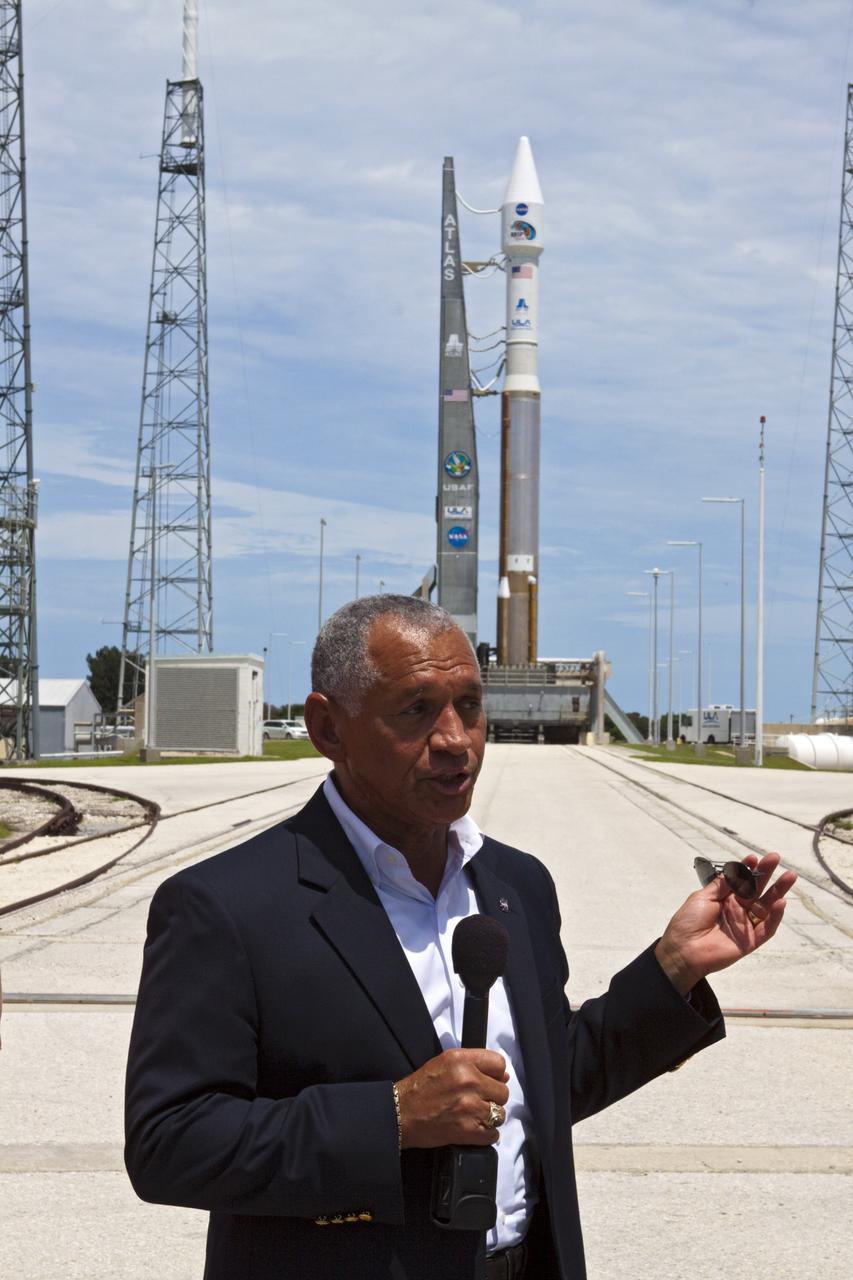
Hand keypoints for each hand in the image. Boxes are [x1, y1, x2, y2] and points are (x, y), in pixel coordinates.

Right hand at [395, 1048, 508, 1149]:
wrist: (400, 1115)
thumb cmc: (419, 1089)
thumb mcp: (444, 1063)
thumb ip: (474, 1065)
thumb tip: (504, 1075)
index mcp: (461, 1060)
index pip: (499, 1064)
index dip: (496, 1075)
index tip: (488, 1082)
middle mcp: (468, 1080)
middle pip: (502, 1092)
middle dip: (492, 1098)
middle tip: (475, 1101)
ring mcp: (469, 1106)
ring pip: (500, 1115)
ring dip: (489, 1118)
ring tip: (471, 1115)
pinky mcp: (467, 1130)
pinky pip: (493, 1134)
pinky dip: (484, 1135)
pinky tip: (471, 1129)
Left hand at [655, 852, 797, 994]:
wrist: (683, 950)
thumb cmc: (688, 921)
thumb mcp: (703, 897)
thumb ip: (722, 885)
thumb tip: (736, 869)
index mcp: (725, 898)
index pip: (741, 881)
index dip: (748, 869)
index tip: (754, 857)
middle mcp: (737, 910)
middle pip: (757, 890)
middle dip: (767, 874)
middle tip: (776, 858)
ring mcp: (745, 925)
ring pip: (766, 907)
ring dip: (778, 892)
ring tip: (789, 876)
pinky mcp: (750, 941)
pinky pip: (767, 929)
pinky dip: (775, 917)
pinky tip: (780, 902)